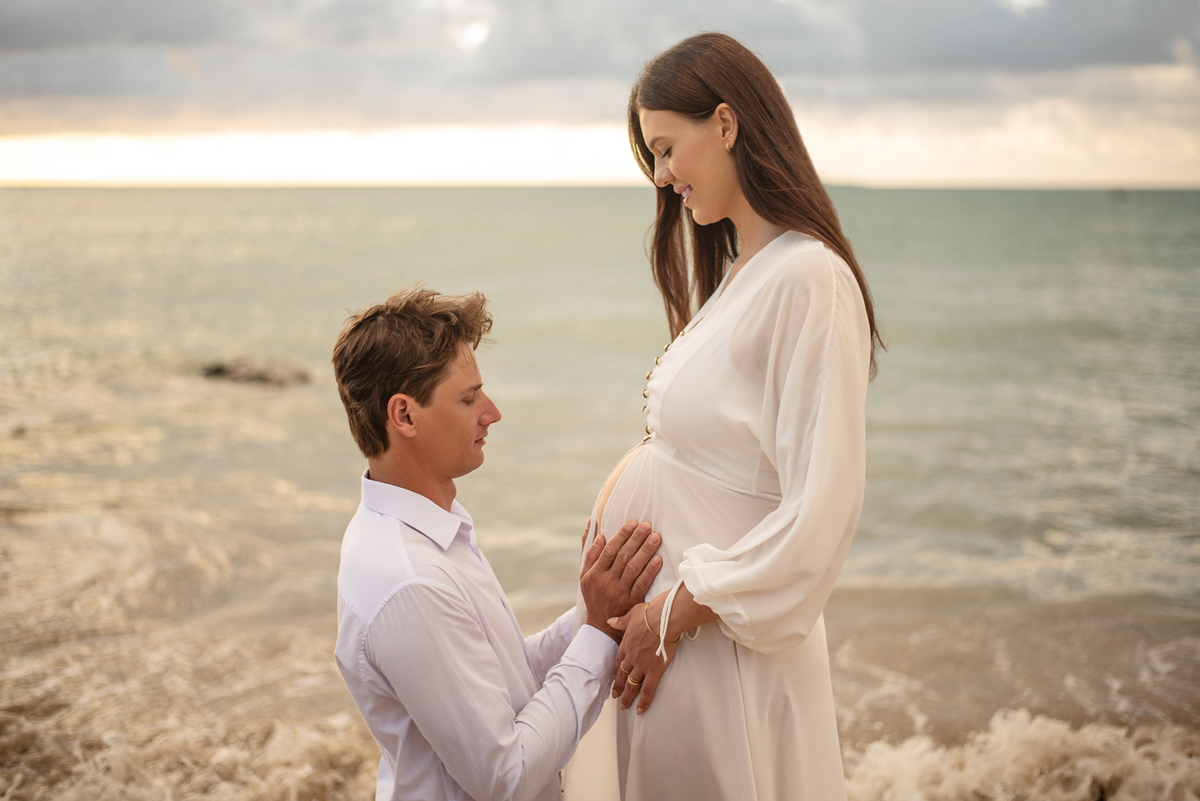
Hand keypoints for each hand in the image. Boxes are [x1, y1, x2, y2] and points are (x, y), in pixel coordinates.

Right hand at [580, 521, 662, 640]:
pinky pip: (642, 584)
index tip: (632, 523)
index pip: (609, 550)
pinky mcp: (632, 602)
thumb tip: (596, 529)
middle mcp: (606, 582)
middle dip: (636, 539)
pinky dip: (650, 571)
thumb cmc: (594, 595)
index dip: (621, 535)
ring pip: (633, 568)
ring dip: (645, 551)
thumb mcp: (584, 575)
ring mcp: (619, 592)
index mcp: (594, 574)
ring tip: (656, 538)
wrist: (601, 627)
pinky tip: (658, 560)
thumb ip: (589, 552)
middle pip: (622, 556)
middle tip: (647, 526)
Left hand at [608, 595, 675, 714]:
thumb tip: (610, 621)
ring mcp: (641, 666)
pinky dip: (643, 701)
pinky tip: (640, 710)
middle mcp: (631, 658)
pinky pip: (647, 690)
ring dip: (627, 697)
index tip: (614, 677)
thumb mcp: (631, 614)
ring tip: (623, 706)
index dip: (616, 671)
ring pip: (632, 686)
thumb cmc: (650, 613)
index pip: (618, 662)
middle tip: (614, 696)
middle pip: (622, 676)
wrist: (663, 618)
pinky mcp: (654, 671)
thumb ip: (620, 621)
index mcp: (626, 645)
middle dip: (618, 687)